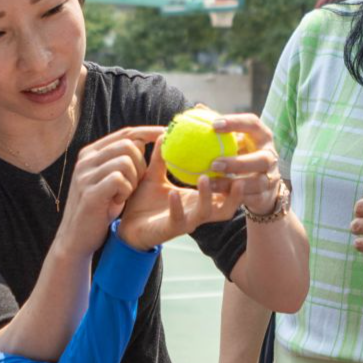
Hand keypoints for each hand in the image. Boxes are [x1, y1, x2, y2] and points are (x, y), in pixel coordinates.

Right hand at [56, 126, 160, 257]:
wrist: (76, 238)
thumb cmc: (99, 208)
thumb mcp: (110, 179)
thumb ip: (122, 160)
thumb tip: (145, 141)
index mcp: (91, 153)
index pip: (126, 133)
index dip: (149, 133)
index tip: (166, 135)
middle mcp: (86, 160)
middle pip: (129, 145)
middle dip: (141, 164)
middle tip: (135, 184)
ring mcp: (85, 175)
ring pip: (126, 161)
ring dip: (133, 180)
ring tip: (124, 194)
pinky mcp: (89, 192)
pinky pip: (119, 180)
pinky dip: (125, 191)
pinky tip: (117, 202)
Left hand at [117, 141, 234, 249]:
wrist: (125, 226)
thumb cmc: (143, 202)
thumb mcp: (154, 175)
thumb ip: (160, 157)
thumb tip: (165, 132)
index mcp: (197, 199)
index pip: (224, 191)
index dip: (234, 177)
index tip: (237, 158)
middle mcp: (196, 212)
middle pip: (226, 206)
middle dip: (234, 192)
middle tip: (235, 170)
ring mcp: (186, 222)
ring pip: (207, 212)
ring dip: (208, 195)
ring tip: (204, 178)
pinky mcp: (171, 229)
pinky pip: (179, 218)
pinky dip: (177, 205)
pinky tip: (173, 192)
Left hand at [207, 113, 284, 216]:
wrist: (262, 185)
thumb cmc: (242, 154)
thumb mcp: (234, 140)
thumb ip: (219, 126)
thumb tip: (197, 108)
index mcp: (262, 136)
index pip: (253, 123)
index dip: (235, 123)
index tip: (214, 125)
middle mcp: (270, 156)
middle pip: (260, 159)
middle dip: (238, 162)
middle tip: (214, 163)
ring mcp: (270, 177)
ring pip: (255, 182)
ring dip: (232, 183)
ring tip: (211, 183)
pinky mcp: (265, 195)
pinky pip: (249, 197)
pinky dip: (232, 196)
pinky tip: (214, 194)